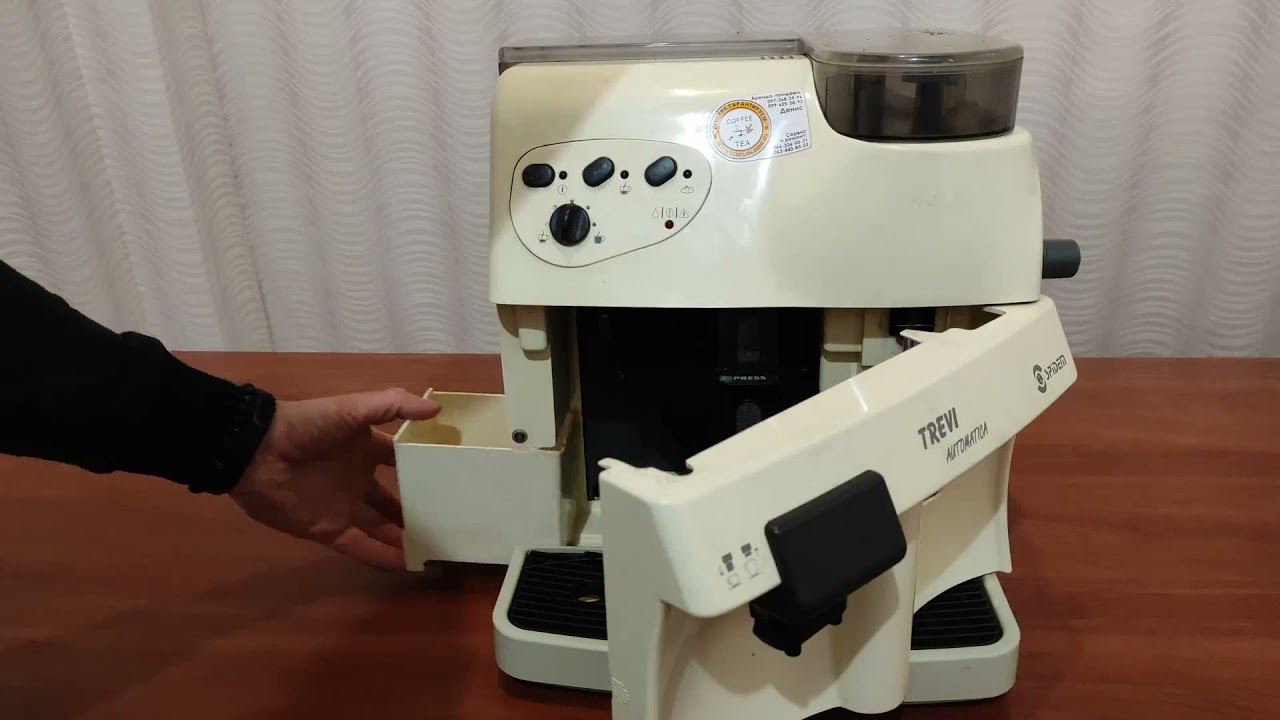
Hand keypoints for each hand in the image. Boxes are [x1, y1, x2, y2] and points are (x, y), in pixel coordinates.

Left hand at [229, 388, 439, 569]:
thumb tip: (437, 412)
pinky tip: (407, 565)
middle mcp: (358, 480)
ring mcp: (343, 507)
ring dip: (404, 538)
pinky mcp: (327, 529)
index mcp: (364, 450)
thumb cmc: (307, 426)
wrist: (255, 452)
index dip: (424, 468)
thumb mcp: (352, 408)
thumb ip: (393, 405)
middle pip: (393, 500)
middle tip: (451, 522)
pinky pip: (360, 547)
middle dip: (417, 511)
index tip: (456, 477)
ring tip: (436, 549)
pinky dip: (382, 557)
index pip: (400, 461)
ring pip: (381, 527)